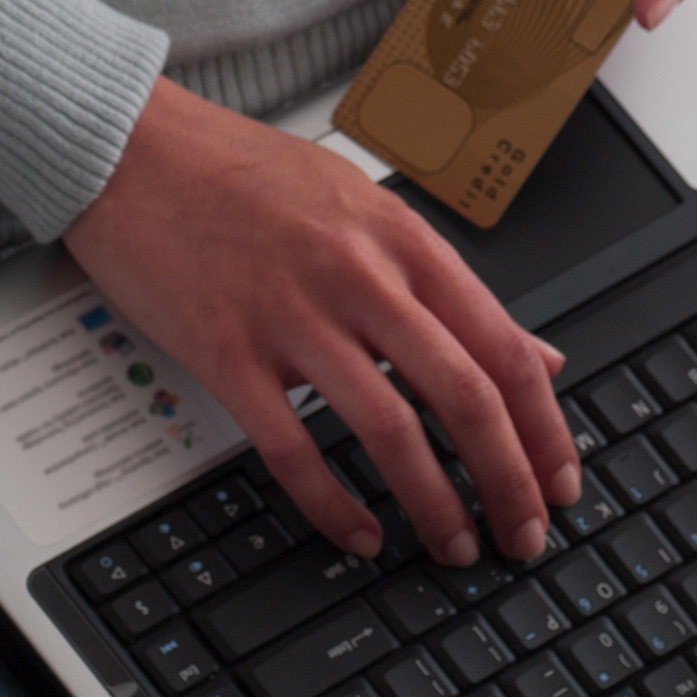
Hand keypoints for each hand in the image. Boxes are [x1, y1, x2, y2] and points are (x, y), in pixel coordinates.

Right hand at [63, 76, 579, 564]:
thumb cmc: (247, 175)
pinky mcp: (227, 352)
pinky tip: (360, 535)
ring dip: (433, 504)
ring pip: (390, 429)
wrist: (135, 150)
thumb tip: (535, 354)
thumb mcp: (367, 209)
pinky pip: (291, 446)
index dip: (544, 428)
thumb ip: (448, 287)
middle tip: (522, 536)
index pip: (503, 348)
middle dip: (507, 481)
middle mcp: (359, 276)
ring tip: (452, 547)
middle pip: (463, 395)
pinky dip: (333, 503)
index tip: (560, 480)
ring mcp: (292, 315)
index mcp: (403, 239)